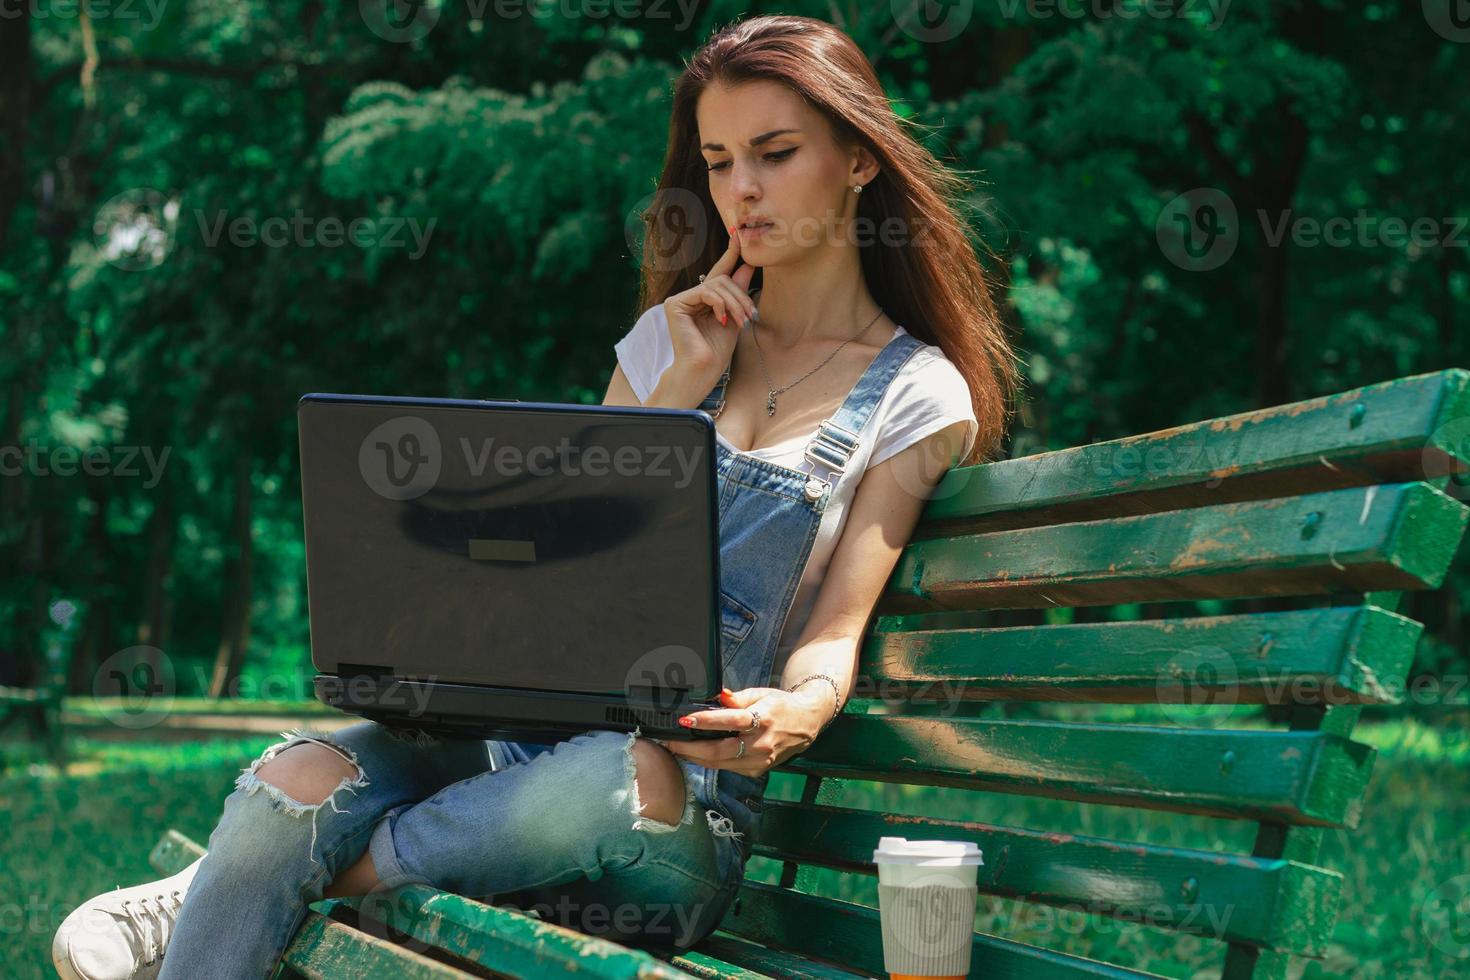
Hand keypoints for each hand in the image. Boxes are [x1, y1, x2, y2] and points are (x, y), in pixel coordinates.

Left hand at [653, 686, 827, 778]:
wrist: (807, 723)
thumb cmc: (781, 706)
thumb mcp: (761, 694)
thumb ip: (737, 698)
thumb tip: (717, 696)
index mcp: (762, 719)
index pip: (730, 722)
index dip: (705, 722)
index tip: (685, 720)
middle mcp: (762, 743)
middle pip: (720, 751)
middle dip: (691, 749)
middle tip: (669, 743)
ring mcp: (760, 761)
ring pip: (721, 764)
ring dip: (696, 758)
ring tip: (677, 750)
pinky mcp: (758, 771)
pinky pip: (729, 768)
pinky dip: (711, 762)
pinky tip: (696, 756)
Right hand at [661, 226, 757, 389]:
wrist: (704, 368)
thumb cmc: (718, 349)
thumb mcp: (735, 315)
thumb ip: (739, 291)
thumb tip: (748, 264)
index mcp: (704, 299)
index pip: (719, 273)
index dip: (730, 255)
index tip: (738, 237)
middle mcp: (690, 297)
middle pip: (721, 280)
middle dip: (740, 296)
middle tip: (751, 315)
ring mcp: (681, 299)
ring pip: (716, 285)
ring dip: (734, 303)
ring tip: (741, 321)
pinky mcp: (675, 303)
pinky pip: (705, 291)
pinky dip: (719, 304)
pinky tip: (722, 319)